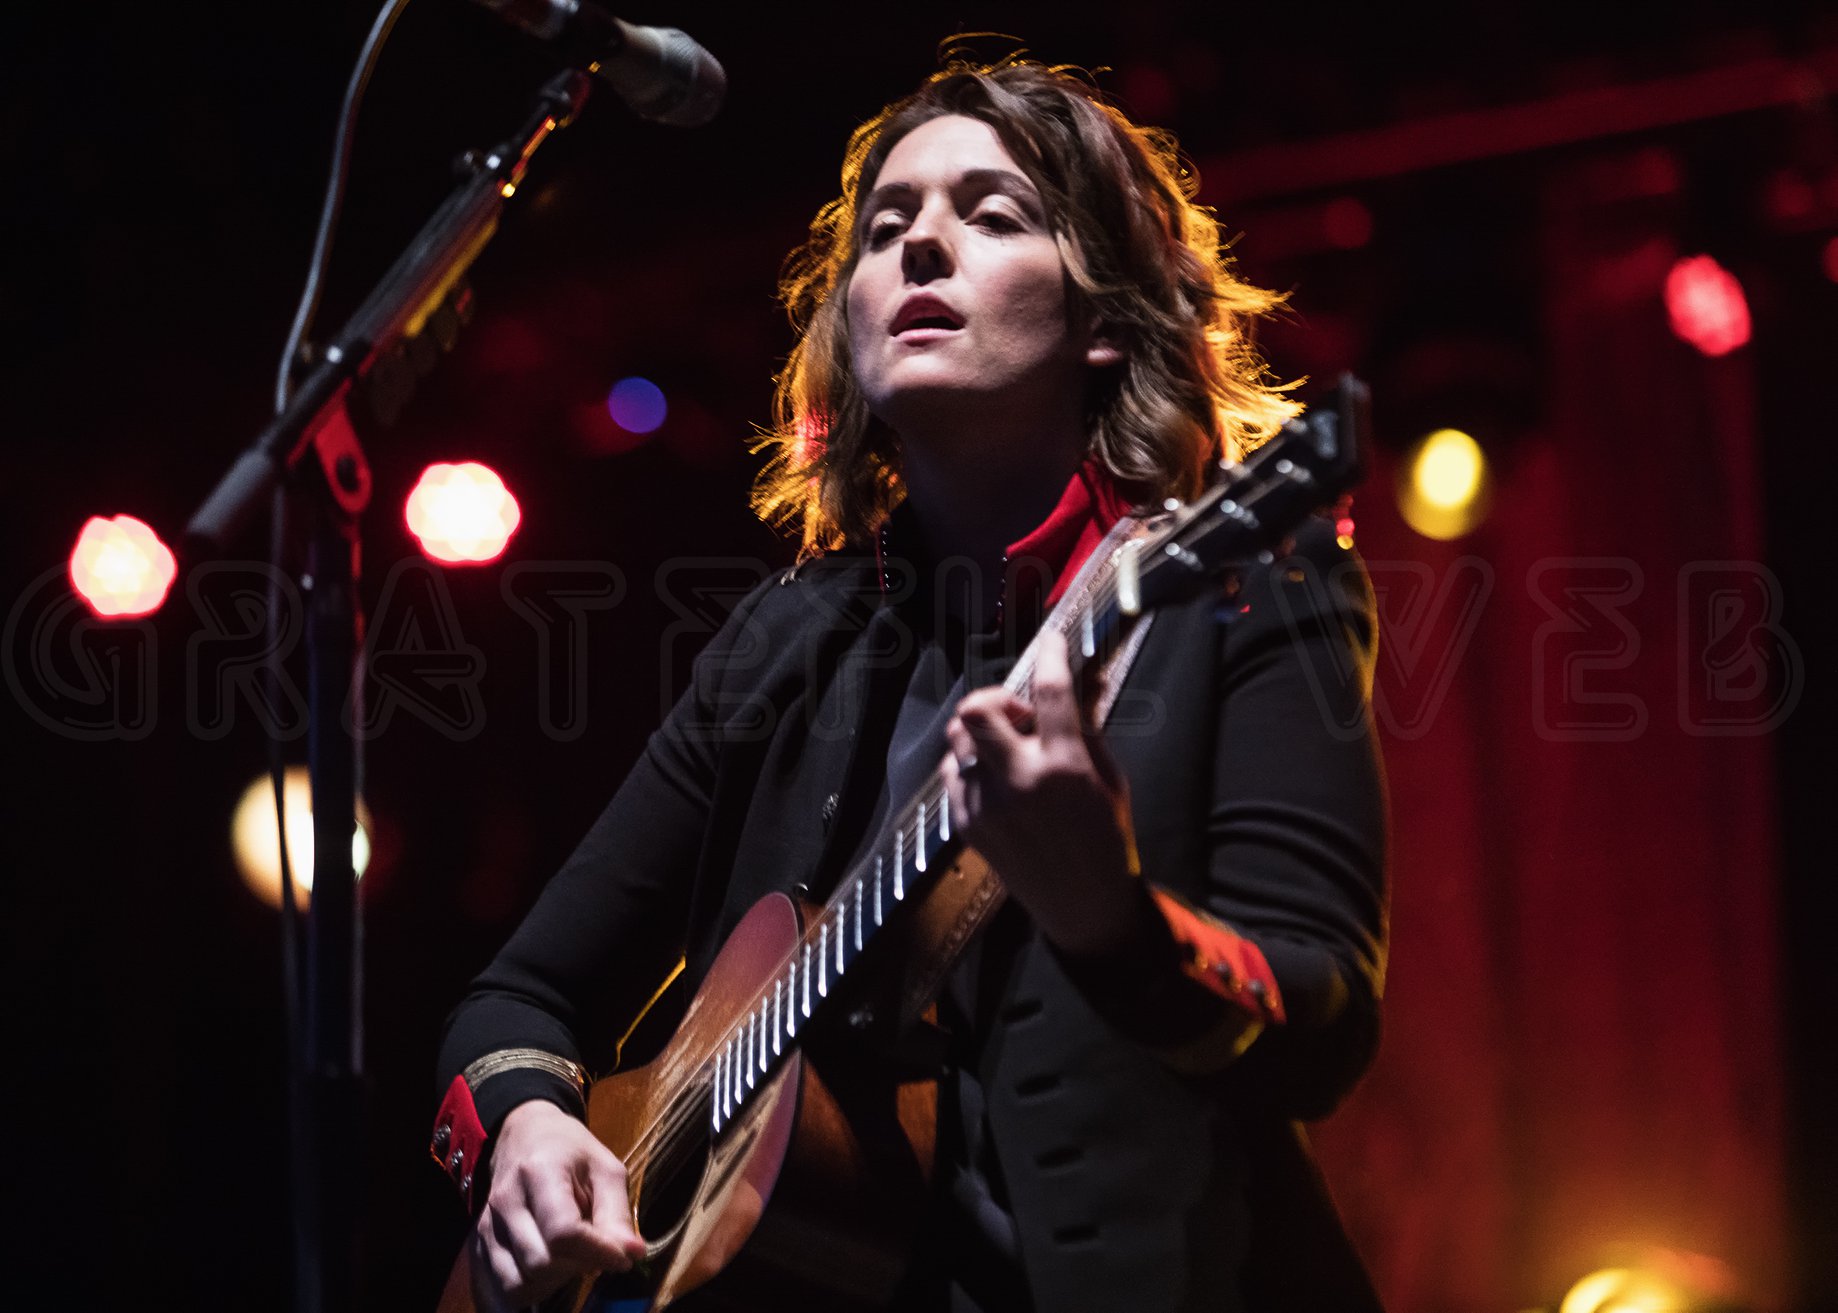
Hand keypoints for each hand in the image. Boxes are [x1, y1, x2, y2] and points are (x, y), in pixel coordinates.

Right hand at [469, 1099, 647, 1312]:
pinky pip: (501, 1289)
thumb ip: (617, 1214)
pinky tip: (549, 1269)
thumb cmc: (572, 1152)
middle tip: (594, 1251)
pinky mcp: (478, 1243)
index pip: (563, 1233)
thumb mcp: (605, 1170)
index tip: (622, 1257)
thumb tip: (632, 1254)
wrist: (524, 1135)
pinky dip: (530, 1289)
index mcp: (540, 1172)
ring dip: (552, 1283)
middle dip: (577, 1267)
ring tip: (570, 1258)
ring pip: (518, 1284)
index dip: (597, 1253)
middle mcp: (506, 1201)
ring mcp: (486, 1224)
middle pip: (541, 1264)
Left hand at [941, 630, 1145, 956]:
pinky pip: (953, 772)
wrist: (1083, 907)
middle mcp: (1019, 782)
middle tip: (1018, 712)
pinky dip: (972, 765)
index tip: (1052, 642)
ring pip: (958, 739)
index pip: (1050, 692)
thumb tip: (1079, 681)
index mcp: (1064, 768)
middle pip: (976, 709)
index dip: (1051, 655)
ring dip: (982, 732)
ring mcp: (986, 804)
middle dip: (995, 698)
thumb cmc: (1106, 839)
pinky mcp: (966, 824)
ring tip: (1008, 748)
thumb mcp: (1110, 779)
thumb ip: (1087, 729)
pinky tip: (997, 778)